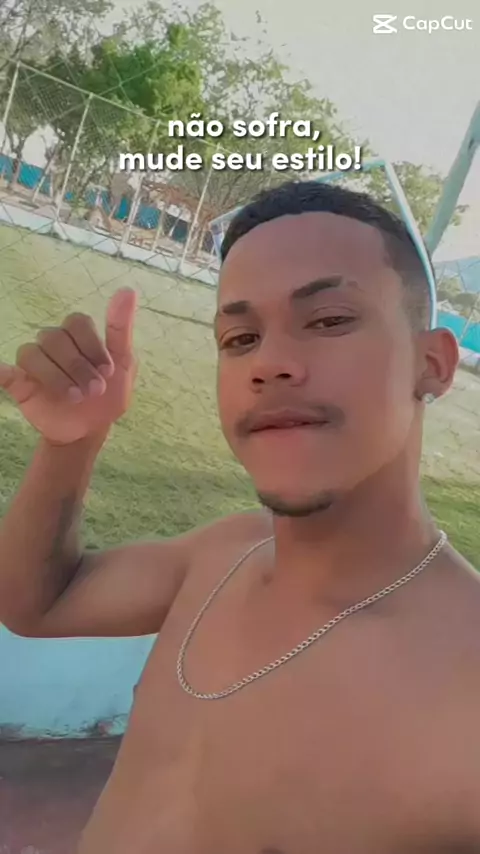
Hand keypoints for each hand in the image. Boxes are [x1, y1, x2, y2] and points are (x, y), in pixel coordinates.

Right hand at [0, 288, 136, 444]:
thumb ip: (121, 328)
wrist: (91, 429)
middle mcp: (54, 343)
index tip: (108, 371)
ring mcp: (36, 362)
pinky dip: (1, 371)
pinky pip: (6, 372)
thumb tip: (127, 290)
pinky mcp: (20, 383)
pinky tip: (2, 373)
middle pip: (56, 337)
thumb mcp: (123, 364)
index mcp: (78, 334)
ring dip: (56, 375)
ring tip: (75, 396)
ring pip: (33, 353)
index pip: (78, 323)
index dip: (92, 346)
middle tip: (95, 390)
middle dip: (78, 365)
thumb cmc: (107, 394)